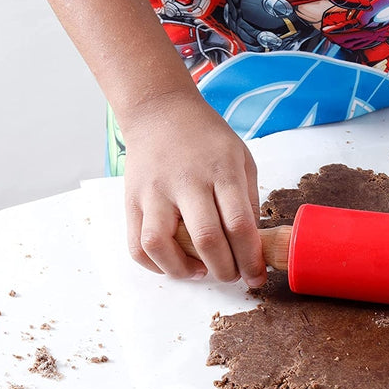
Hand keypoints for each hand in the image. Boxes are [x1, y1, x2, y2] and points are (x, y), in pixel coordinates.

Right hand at [121, 90, 265, 286]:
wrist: (160, 111)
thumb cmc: (207, 139)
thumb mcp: (242, 159)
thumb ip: (248, 202)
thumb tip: (254, 246)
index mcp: (221, 171)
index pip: (238, 225)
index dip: (250, 259)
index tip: (256, 277)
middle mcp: (186, 182)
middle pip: (206, 239)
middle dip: (225, 270)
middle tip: (233, 275)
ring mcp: (154, 192)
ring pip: (160, 245)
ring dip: (184, 270)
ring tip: (200, 270)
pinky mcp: (132, 201)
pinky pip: (135, 245)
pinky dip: (155, 265)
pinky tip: (174, 263)